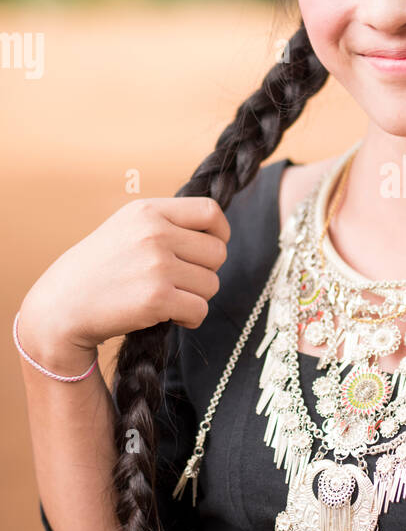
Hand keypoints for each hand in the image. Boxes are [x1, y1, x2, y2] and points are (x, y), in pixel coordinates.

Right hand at [19, 197, 230, 355]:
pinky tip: (168, 316)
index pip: (210, 211)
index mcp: (148, 211)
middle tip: (180, 283)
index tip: (208, 250)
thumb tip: (217, 231)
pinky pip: (200, 310)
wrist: (61, 307)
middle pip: (217, 253)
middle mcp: (155, 233)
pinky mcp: (157, 298)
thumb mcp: (127, 228)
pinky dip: (189, 319)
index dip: (219, 233)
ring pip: (212, 284)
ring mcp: (156, 265)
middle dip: (205, 272)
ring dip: (195, 297)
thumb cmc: (98, 270)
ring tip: (167, 298)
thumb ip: (167, 224)